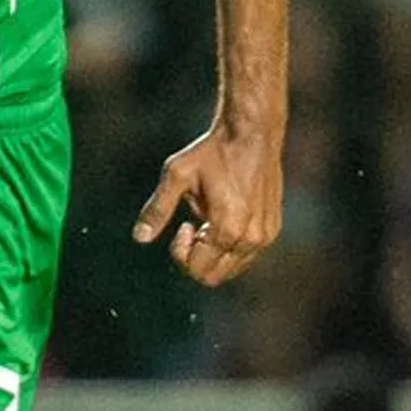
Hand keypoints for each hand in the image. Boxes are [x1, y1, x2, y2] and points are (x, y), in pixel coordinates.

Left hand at [133, 123, 285, 286]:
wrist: (251, 133)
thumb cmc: (211, 152)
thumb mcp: (176, 175)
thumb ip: (157, 209)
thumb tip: (138, 238)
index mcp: (228, 229)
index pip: (197, 269)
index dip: (180, 252)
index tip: (181, 224)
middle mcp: (251, 238)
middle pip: (214, 276)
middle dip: (195, 258)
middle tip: (191, 225)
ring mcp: (265, 236)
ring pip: (231, 268)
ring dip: (212, 252)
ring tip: (207, 220)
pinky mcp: (272, 229)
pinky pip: (246, 255)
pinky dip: (229, 246)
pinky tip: (223, 216)